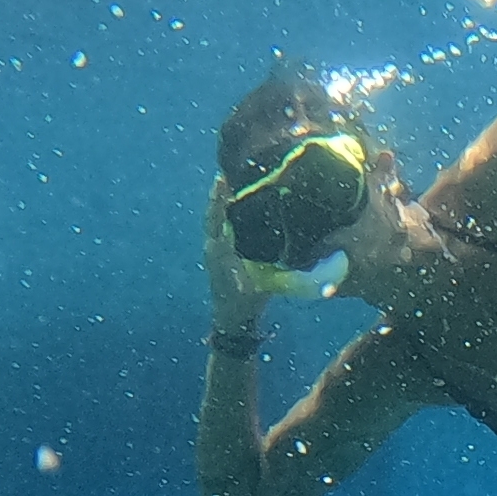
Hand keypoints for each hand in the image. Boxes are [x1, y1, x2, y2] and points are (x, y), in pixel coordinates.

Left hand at [201, 179, 254, 323]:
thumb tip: (284, 245)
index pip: (218, 220)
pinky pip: (217, 229)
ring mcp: (212, 252)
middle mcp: (213, 249)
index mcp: (220, 253)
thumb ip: (268, 266)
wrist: (231, 320)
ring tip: (225, 183)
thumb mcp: (260, 284)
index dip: (221, 200)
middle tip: (224, 175)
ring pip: (213, 221)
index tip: (223, 181)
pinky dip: (221, 214)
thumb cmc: (246, 303)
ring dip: (218, 203)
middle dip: (218, 196)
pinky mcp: (216, 255)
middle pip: (212, 216)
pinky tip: (230, 205)